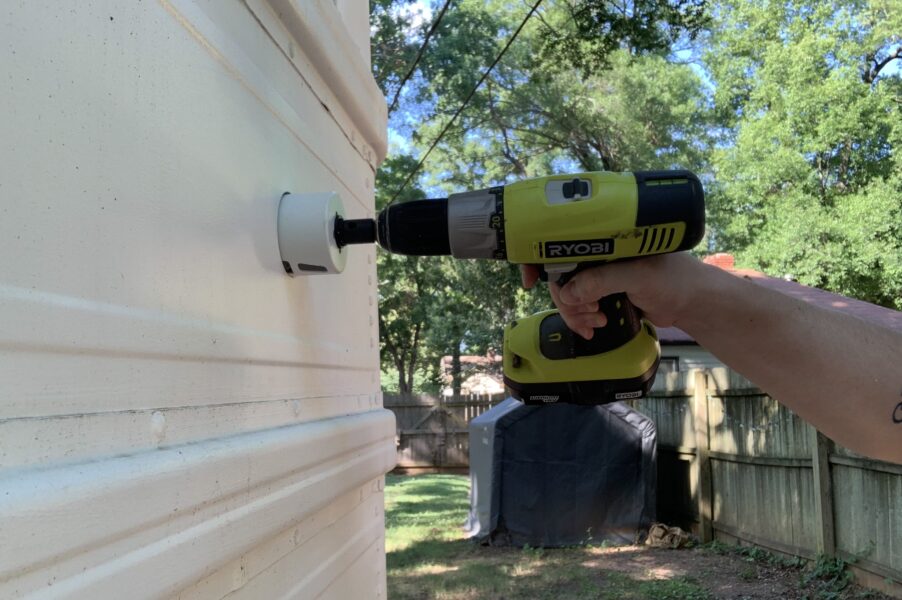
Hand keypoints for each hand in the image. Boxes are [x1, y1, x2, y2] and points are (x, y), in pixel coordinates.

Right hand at [520, 253, 702, 339]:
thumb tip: (566, 293)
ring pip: (568, 294)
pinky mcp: (605, 294)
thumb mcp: (637, 275)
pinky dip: (581, 319)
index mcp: (603, 238)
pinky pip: (580, 306)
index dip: (540, 258)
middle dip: (567, 299)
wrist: (695, 304)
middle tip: (588, 313)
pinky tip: (593, 329)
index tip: (530, 280)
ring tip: (596, 324)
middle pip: (560, 275)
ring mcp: (600, 275)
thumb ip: (601, 280)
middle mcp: (597, 252)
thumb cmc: (674, 279)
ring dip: (575, 313)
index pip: (560, 242)